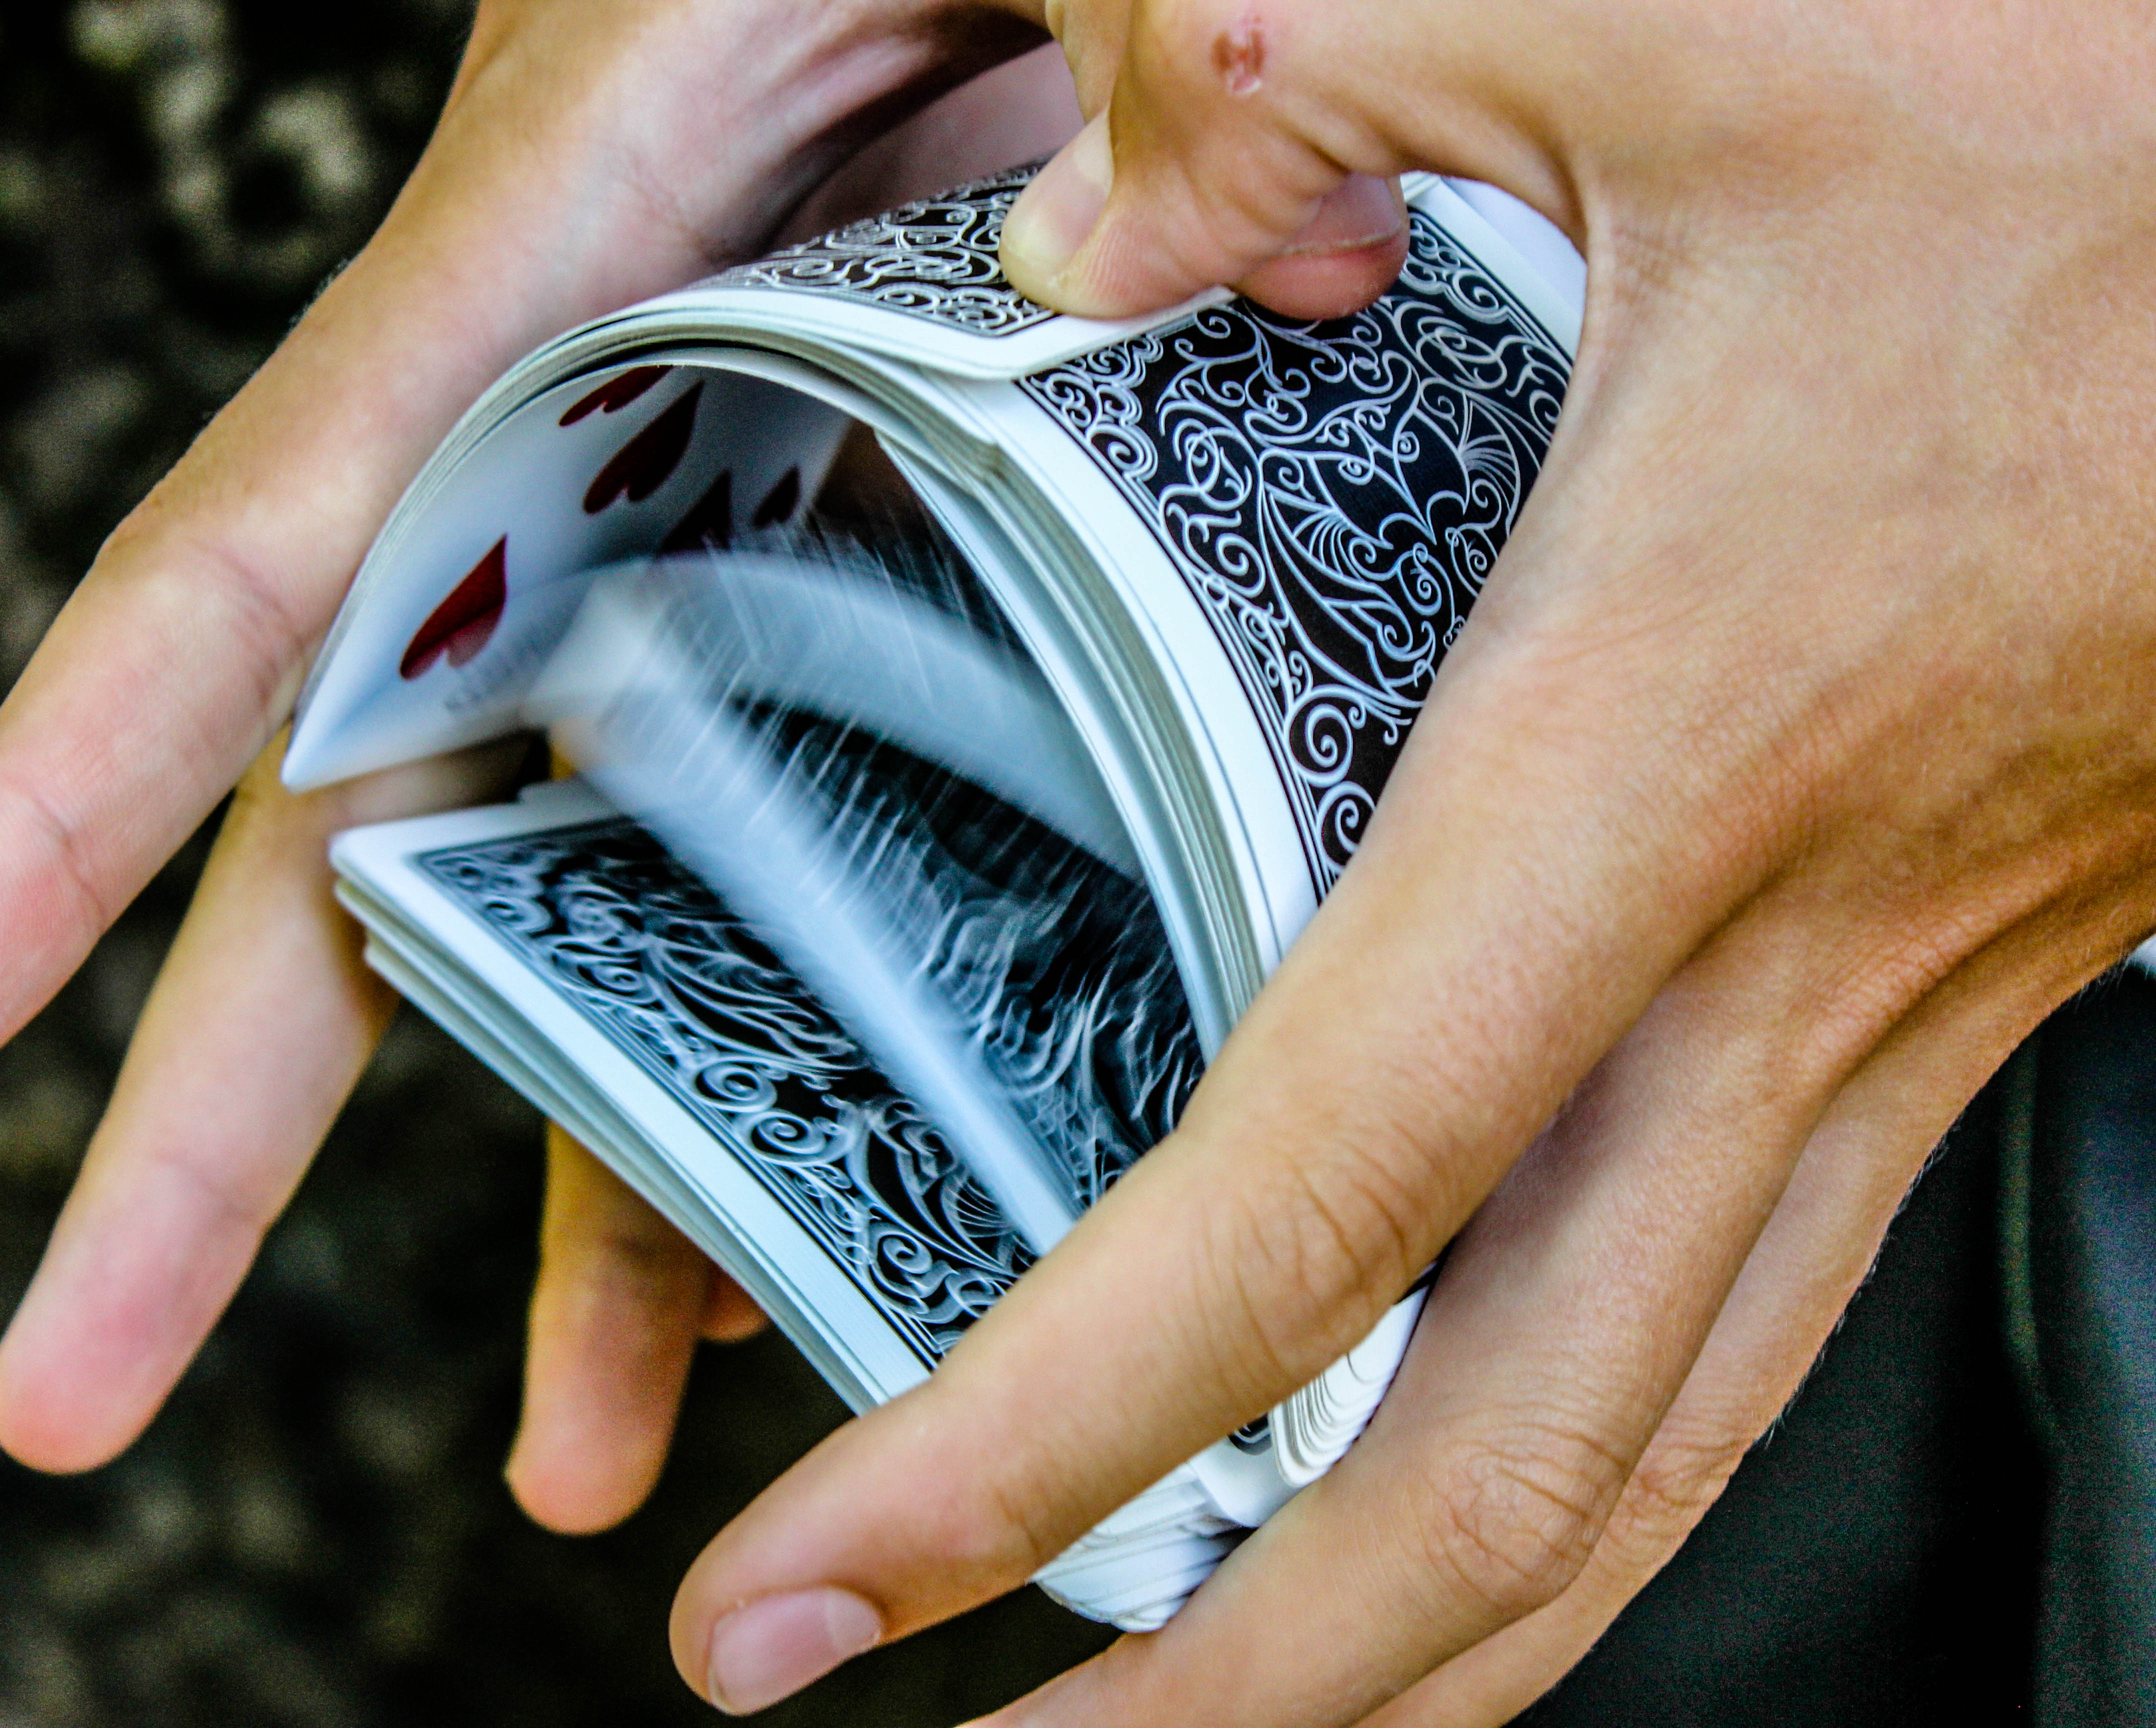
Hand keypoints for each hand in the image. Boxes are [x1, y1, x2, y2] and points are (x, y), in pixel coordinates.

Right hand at [0, 0, 1065, 1494]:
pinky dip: (791, 1025)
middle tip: (61, 1397)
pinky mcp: (841, 562)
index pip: (265, 562)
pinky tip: (816, 1219)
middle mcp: (587, 427)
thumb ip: (1134, 46)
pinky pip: (779, 843)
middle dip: (214, 1125)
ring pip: (594, 897)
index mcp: (561, 247)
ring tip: (597, 1444)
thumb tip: (1233, 266)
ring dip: (596, 1173)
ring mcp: (707, 524)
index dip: (52, 818)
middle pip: (364, 816)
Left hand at [668, 1, 2155, 1719]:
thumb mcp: (1668, 3)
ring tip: (1179, 1721)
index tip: (803, 1612)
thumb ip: (1301, 71)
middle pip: (1495, 1484)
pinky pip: (1742, 1311)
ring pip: (1646, 1455)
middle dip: (1227, 1704)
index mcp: (1658, 755)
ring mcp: (1903, 1015)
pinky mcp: (1955, 990)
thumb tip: (1067, 226)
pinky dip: (1559, 1448)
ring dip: (1408, 1644)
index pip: (1291, 1216)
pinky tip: (1418, 1454)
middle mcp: (1787, 961)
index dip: (1019, 1459)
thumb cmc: (2102, 92)